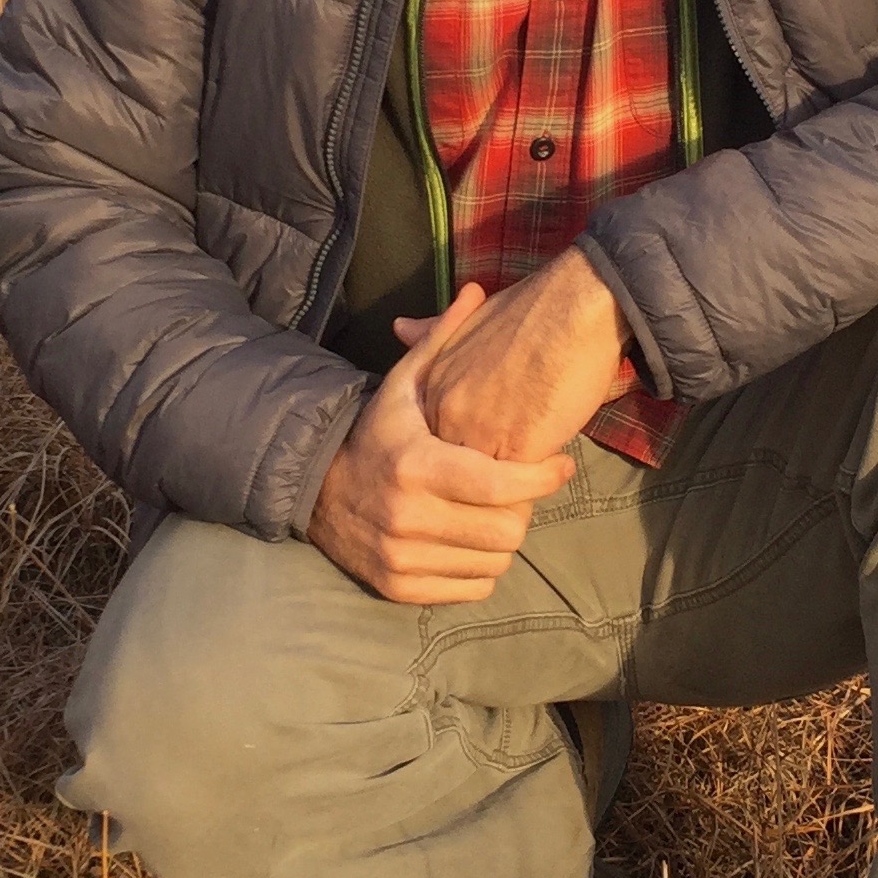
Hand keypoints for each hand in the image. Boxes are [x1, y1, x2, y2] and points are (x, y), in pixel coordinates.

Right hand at [308, 285, 577, 603]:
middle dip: (524, 507)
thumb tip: (476, 289)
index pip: (501, 485)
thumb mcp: (403, 385)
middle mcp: (407, 517)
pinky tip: (471, 537)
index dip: (542, 478)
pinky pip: (473, 587)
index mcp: (415, 465)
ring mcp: (402, 558)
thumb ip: (442, 340)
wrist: (316, 490)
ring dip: (505, 536)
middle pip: (507, 529)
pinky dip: (483, 566)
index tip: (561, 465)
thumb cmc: (376, 433)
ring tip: (497, 510)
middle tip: (522, 487)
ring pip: (495, 561)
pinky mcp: (399, 588)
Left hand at [399, 247, 632, 464]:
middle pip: (461, 469)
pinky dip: (539, 480)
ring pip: (491, 485)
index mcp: (434, 387)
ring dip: (515, 483)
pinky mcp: (518, 451)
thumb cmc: (529, 309)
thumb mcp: (469, 321)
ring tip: (537, 465)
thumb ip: (435, 335)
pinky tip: (554, 463)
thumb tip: (400, 326)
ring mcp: (481, 435)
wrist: (571, 306)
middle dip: (488, 473)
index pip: (440, 440)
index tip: (495, 433)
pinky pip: (523, 485)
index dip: (471, 442)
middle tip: (518, 461)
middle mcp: (448, 415)